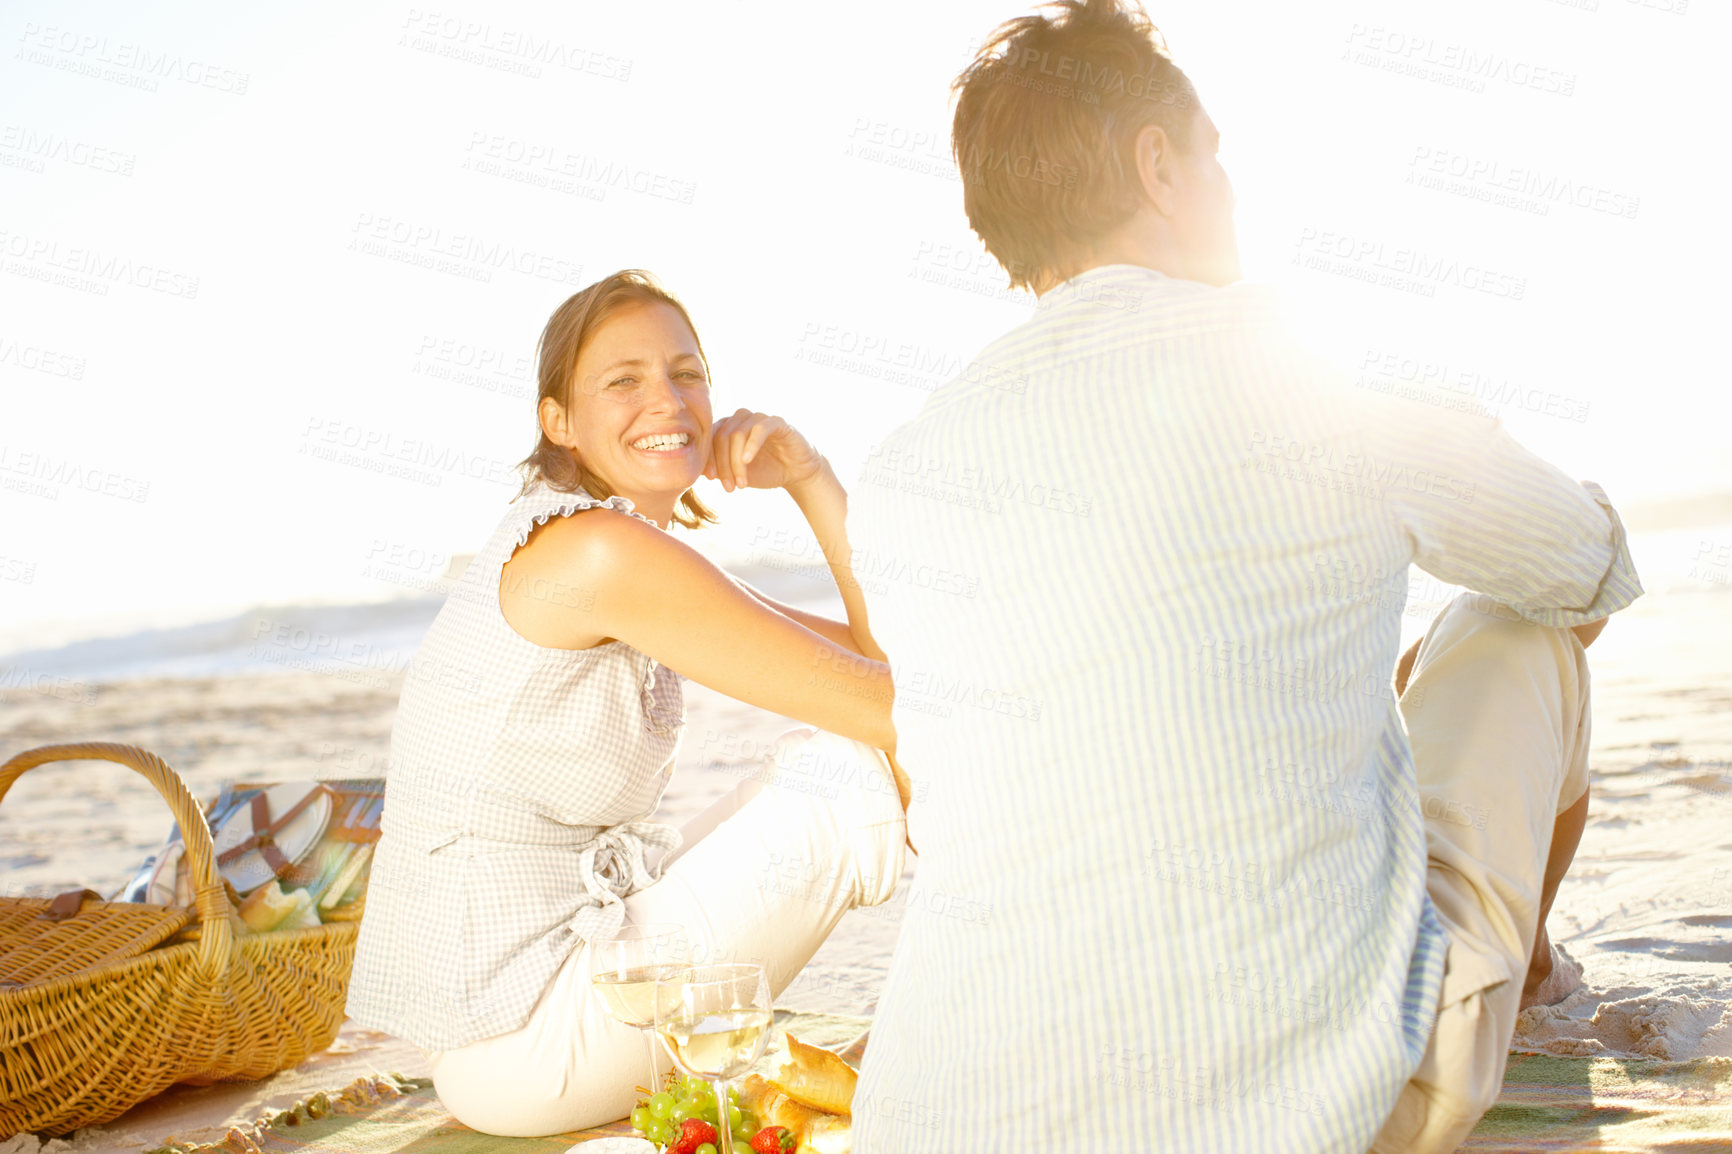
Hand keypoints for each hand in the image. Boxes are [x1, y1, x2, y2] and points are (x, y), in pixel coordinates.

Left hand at [702, 409, 822, 492]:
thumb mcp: (737, 473)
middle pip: (722, 436)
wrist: (796, 472)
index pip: (710, 438)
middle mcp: (741, 418)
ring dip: (736, 462)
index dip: (708, 458)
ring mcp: (759, 418)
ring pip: (738, 433)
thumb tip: (696, 470)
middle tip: (729, 487)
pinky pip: (760, 428)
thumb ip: (719, 469)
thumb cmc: (765, 470)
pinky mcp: (777, 423)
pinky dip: (751, 445)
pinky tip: (748, 461)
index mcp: (728, 427)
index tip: (710, 479)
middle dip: (723, 464)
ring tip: (742, 484)